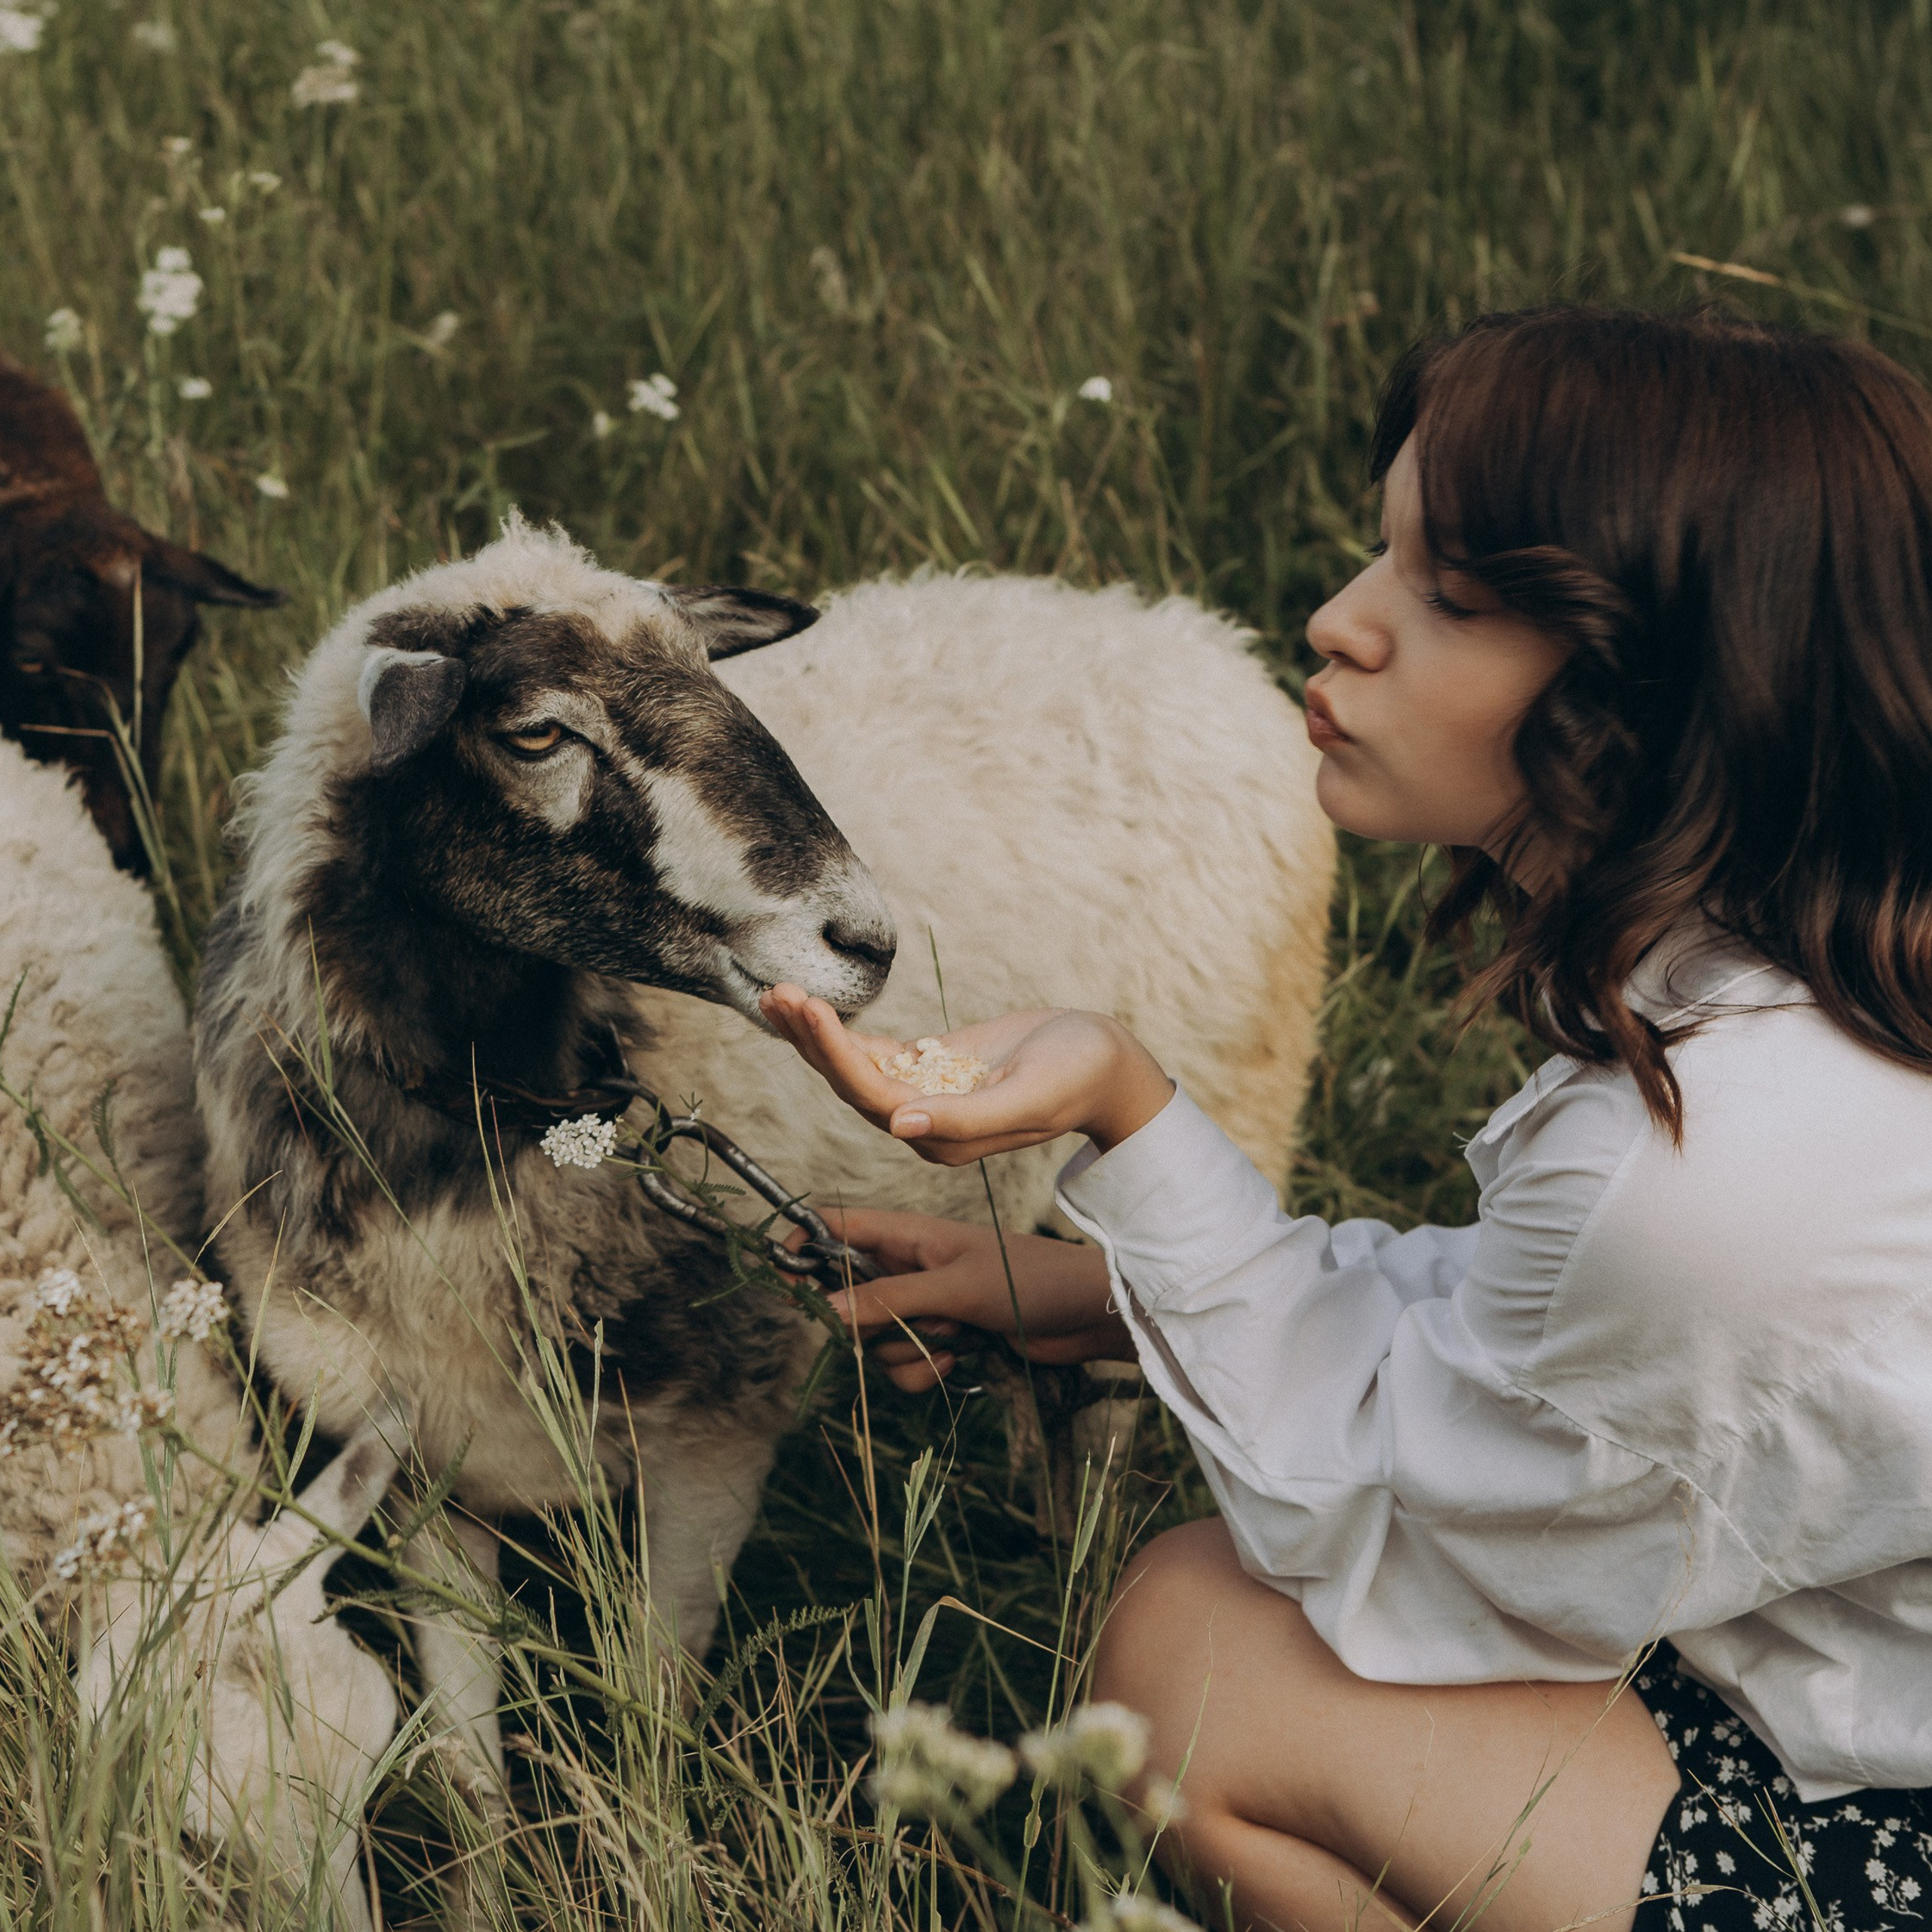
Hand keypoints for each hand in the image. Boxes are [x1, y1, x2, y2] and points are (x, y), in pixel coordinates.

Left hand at [757, 988, 1174, 1164]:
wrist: (1106, 1063)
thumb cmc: (1078, 1077)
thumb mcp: (1029, 1097)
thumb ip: (966, 1118)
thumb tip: (900, 1126)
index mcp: (944, 1138)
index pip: (872, 1095)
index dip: (836, 1054)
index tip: (810, 1007)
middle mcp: (924, 1124)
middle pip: (849, 1082)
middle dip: (810, 1038)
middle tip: (777, 992)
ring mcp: (924, 1095)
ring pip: (853, 1066)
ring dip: (814, 1033)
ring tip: (777, 993)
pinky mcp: (929, 1067)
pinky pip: (873, 1052)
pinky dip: (841, 1031)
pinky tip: (808, 1008)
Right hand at [798, 1207, 1128, 1391]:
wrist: (1084, 1315)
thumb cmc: (1028, 1280)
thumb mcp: (954, 1287)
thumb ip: (888, 1298)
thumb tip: (826, 1312)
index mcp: (906, 1234)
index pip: (833, 1226)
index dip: (801, 1248)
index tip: (790, 1288)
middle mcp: (906, 1266)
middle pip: (844, 1298)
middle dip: (865, 1325)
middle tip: (900, 1324)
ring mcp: (923, 1304)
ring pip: (874, 1340)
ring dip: (905, 1352)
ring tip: (951, 1340)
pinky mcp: (941, 1338)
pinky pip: (903, 1365)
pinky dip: (924, 1371)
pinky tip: (961, 1361)